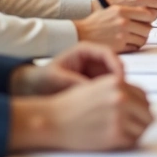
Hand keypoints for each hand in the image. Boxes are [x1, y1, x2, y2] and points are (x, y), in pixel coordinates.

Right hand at [8, 74, 152, 151]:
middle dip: (140, 120)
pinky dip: (127, 142)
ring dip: (135, 131)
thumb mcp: (96, 87)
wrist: (53, 120)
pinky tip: (115, 139)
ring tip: (122, 133)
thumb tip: (141, 100)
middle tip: (131, 126)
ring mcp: (119, 116)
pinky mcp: (115, 134)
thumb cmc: (71, 105)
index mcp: (117, 82)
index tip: (136, 113)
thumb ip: (118, 90)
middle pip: (147, 112)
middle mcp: (120, 97)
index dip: (141, 106)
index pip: (144, 96)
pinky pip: (133, 140)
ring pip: (143, 127)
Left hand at [9, 43, 124, 95]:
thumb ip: (75, 82)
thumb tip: (94, 90)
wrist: (35, 87)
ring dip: (116, 88)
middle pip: (115, 65)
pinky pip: (109, 87)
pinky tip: (108, 106)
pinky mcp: (97, 83)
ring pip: (114, 78)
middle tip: (121, 95)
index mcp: (84, 50)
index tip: (119, 80)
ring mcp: (96, 70)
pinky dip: (110, 95)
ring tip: (113, 102)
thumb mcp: (57, 79)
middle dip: (119, 79)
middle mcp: (93, 59)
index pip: (107, 53)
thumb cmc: (43, 79)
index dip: (116, 65)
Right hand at [73, 5, 153, 51]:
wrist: (82, 33)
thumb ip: (128, 10)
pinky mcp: (120, 45)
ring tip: (134, 36)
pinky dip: (134, 46)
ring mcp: (122, 34)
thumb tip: (147, 13)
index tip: (148, 19)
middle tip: (142, 29)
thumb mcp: (111, 10)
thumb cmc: (97, 22)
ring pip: (143, 38)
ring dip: (140, 38)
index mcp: (121, 10)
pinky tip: (128, 42)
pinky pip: (136, 46)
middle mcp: (123, 21)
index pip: (147, 13)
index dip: (149, 17)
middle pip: (148, 27)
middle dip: (146, 29)